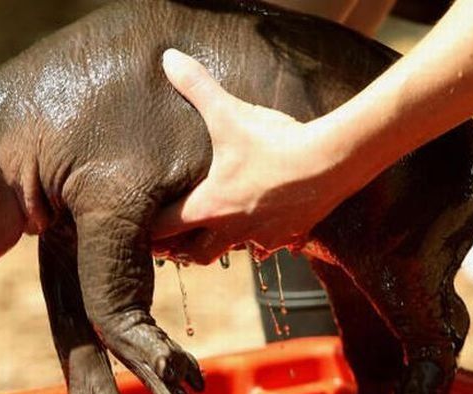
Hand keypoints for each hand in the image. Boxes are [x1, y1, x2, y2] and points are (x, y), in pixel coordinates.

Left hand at [152, 49, 346, 263]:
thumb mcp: (230, 114)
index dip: (150, 231)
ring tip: (218, 228)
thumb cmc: (275, 143)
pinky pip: (268, 245)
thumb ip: (197, 88)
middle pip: (195, 254)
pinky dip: (260, 238)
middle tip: (177, 238)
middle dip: (183, 248)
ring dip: (221, 243)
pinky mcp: (287, 235)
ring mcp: (260, 236)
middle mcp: (231, 229)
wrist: (330, 163)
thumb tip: (169, 59)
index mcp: (209, 206)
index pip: (165, 229)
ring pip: (232, 252)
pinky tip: (263, 222)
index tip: (141, 230)